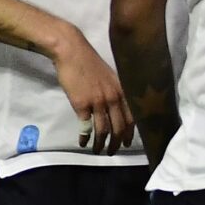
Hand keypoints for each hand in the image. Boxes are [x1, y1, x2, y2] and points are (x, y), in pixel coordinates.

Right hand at [48, 29, 133, 153]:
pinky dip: (86, 137)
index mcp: (123, 91)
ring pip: (104, 130)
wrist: (72, 52)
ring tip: (99, 151)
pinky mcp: (82, 104)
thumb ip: (116, 92)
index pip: (133, 117)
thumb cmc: (89, 63)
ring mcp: (98, 102)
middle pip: (120, 127)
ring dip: (101, 144)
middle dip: (117, 143)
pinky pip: (86, 126)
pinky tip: (84, 142)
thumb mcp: (111, 77)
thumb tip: (117, 108)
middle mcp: (114, 98)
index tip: (129, 143)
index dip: (131, 133)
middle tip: (113, 152)